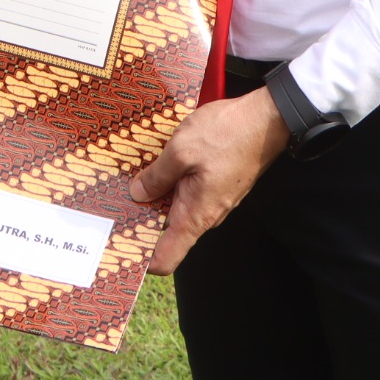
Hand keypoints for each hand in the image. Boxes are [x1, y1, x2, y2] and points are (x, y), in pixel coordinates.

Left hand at [130, 89, 289, 272]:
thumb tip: (137, 194)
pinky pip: (187, 192)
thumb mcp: (181, 150)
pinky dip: (171, 182)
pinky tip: (157, 163)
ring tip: (132, 175)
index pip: (165, 259)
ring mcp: (212, 200)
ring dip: (156, 195)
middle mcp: (205, 215)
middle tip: (113, 200)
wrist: (266, 120)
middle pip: (166, 232)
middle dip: (141, 218)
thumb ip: (156, 176)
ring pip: (176, 208)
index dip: (140, 258)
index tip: (118, 244)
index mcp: (195, 215)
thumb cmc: (228, 134)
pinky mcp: (216, 185)